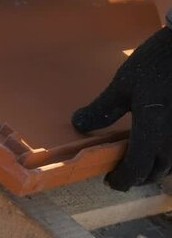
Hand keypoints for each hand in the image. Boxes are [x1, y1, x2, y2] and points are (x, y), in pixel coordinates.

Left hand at [72, 26, 171, 190]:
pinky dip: (165, 155)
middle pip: (156, 171)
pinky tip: (154, 144)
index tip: (110, 180)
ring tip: (135, 161)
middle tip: (120, 172)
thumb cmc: (157, 62)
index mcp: (154, 130)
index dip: (123, 179)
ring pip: (171, 164)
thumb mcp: (123, 84)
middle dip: (137, 176)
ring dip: (153, 167)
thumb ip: (102, 109)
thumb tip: (79, 124)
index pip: (137, 168)